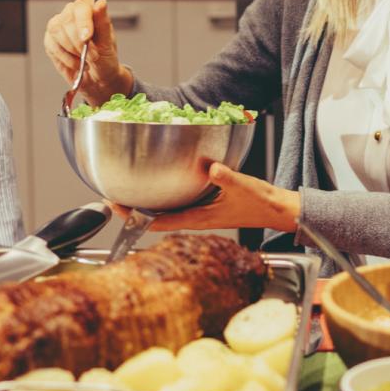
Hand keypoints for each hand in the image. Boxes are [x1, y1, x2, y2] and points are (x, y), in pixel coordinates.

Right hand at [43, 0, 132, 102]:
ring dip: (73, 50)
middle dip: (78, 41)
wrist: (97, 77)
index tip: (87, 38)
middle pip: (67, 19)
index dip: (83, 21)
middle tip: (92, 56)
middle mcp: (72, 14)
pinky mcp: (50, 40)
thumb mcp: (108, 42)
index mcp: (89, 9)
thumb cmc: (104, 57)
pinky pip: (52, 46)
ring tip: (86, 60)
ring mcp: (58, 26)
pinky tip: (77, 63)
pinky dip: (66, 58)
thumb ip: (103, 23)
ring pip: (56, 31)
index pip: (82, 6)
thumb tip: (101, 3)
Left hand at [128, 162, 299, 233]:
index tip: (117, 207)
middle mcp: (196, 218)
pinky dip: (164, 197)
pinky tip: (159, 187)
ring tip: (127, 194)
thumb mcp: (244, 187)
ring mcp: (200, 213)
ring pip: (165, 212)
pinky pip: (178, 204)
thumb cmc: (261, 203)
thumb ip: (227, 178)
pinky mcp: (206, 206)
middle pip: (156, 218)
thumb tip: (212, 168)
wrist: (277, 210)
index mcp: (200, 218)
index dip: (136, 217)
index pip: (160, 221)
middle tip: (112, 198)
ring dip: (146, 205)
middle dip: (133, 210)